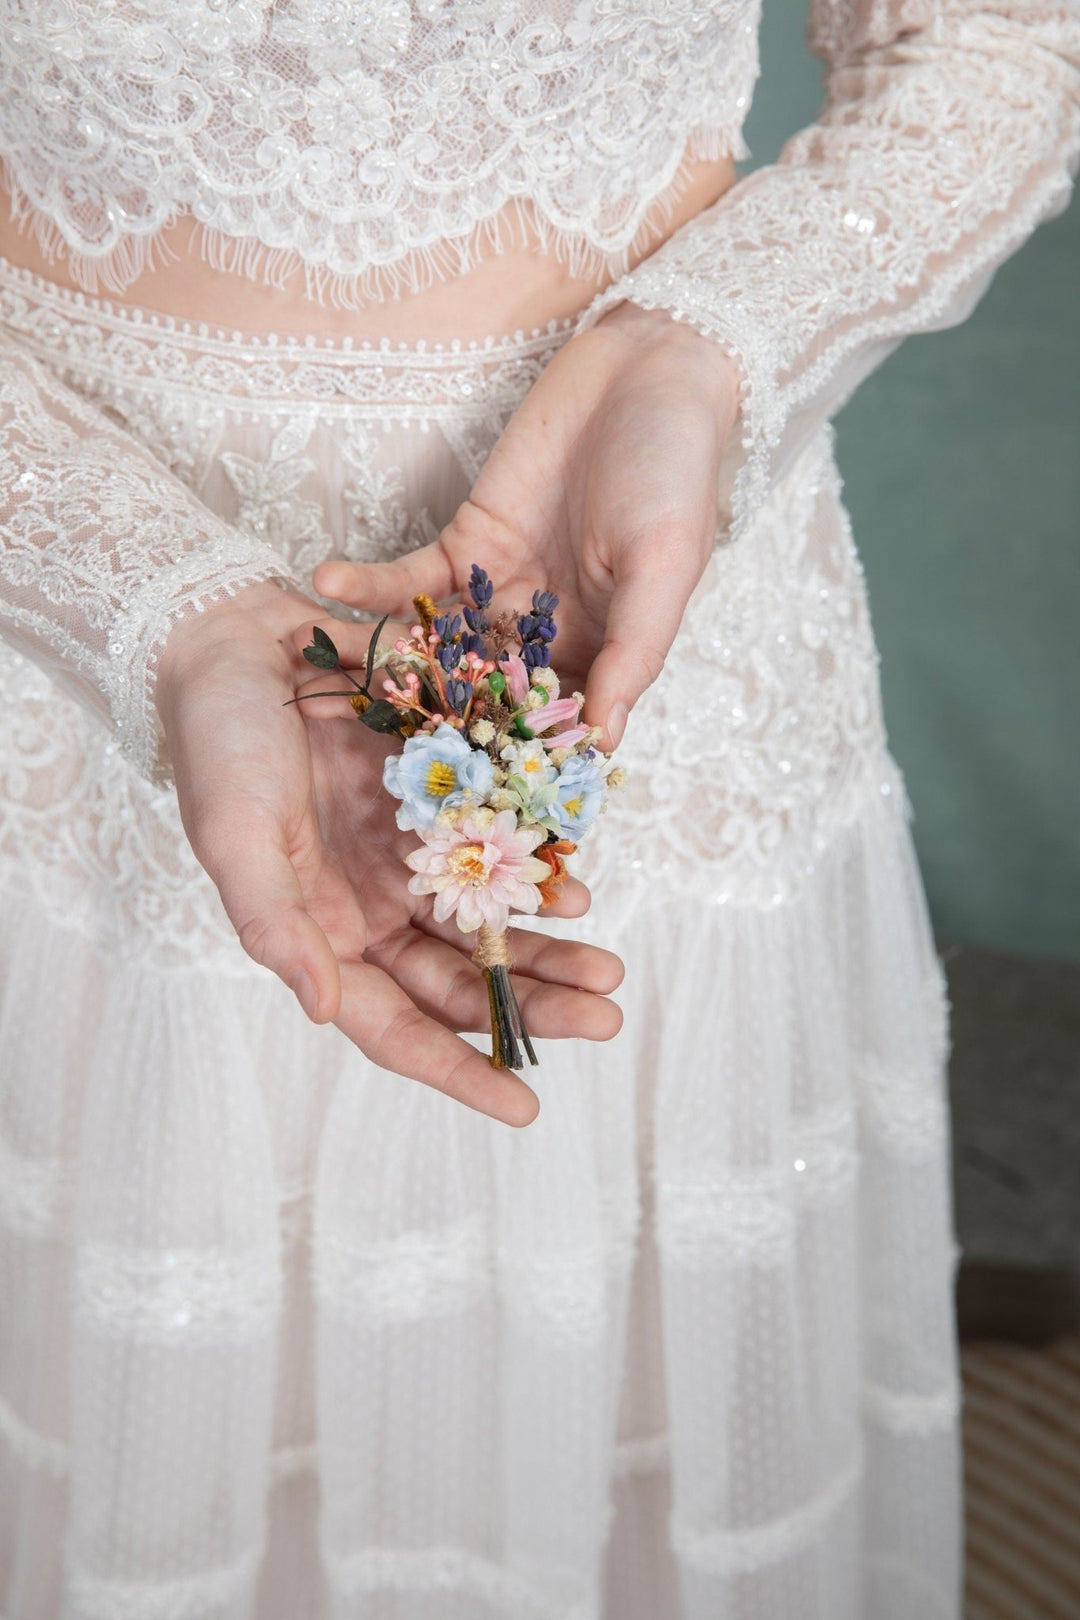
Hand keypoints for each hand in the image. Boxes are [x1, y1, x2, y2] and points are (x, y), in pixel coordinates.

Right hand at [153, 580, 623, 1125]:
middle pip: (463, 981)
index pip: (397, 1025)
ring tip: (611, 971)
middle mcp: (373, 906)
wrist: (236, 640)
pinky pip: (504, 846)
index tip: (526, 1107)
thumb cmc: (218, 744)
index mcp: (323, 934)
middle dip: (533, 1008)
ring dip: (551, 950)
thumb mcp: (235, 837)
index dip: (459, 1069)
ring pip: (493, 924)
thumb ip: (276, 925)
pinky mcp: (441, 798)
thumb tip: (322, 1010)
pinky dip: (541, 872)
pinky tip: (579, 884)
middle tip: (606, 1018)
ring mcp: (410, 854)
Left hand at [310, 303, 739, 748]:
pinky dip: (368, 584)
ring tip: (332, 672)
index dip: (517, 760)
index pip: (553, 724)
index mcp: (603, 655)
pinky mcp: (463, 546)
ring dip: (386, 660)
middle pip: (483, 698)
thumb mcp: (664, 567)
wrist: (643, 374)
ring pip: (435, 647)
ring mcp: (497, 594)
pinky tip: (327, 582)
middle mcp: (545, 637)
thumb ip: (635, 649)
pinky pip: (408, 579)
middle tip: (372, 747)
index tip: (472, 794)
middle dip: (431, 725)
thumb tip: (607, 736)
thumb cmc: (674, 474)